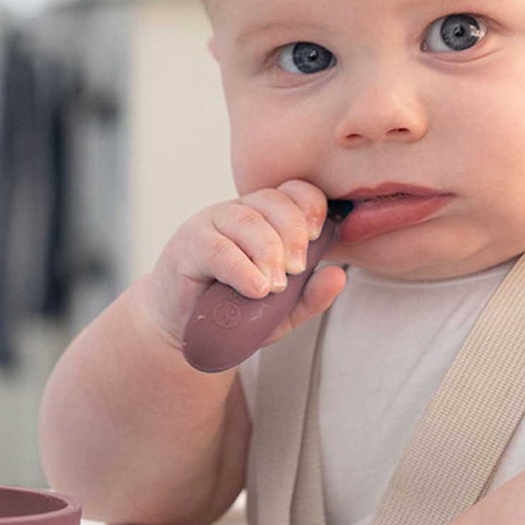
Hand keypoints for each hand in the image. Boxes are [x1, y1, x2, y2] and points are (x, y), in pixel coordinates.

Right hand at [136, 180, 347, 351]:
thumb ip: (310, 295)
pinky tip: (255, 287)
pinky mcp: (188, 245)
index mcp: (266, 218)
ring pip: (247, 221)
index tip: (318, 236)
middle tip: (297, 270)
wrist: (185, 332)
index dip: (310, 205)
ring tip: (275, 286)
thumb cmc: (234, 312)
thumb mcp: (281, 310)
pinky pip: (218, 248)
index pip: (293, 192)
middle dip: (293, 234)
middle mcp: (240, 213)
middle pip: (273, 202)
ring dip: (268, 252)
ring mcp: (212, 224)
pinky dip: (241, 268)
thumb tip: (338, 276)